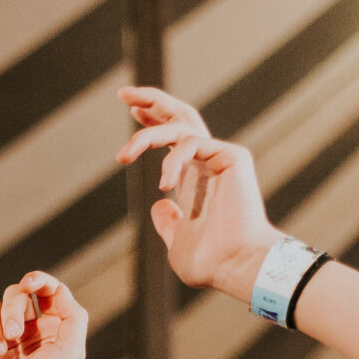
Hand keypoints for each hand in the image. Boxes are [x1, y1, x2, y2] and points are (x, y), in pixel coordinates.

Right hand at [0, 271, 86, 358]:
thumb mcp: (71, 352)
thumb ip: (73, 315)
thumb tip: (58, 288)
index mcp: (51, 328)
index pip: (46, 290)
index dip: (38, 279)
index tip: (29, 283)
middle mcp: (24, 330)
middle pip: (15, 294)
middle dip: (12, 310)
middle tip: (13, 337)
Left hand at [116, 85, 278, 299]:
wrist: (235, 266)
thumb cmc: (211, 261)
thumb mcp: (177, 241)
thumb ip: (169, 222)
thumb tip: (158, 206)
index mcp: (195, 177)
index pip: (174, 138)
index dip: (153, 121)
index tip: (132, 110)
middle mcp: (208, 162)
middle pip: (180, 116)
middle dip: (152, 101)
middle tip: (123, 93)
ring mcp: (221, 157)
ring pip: (180, 127)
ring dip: (146, 135)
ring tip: (123, 155)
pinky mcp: (232, 157)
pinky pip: (192, 144)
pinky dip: (173, 160)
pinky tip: (166, 184)